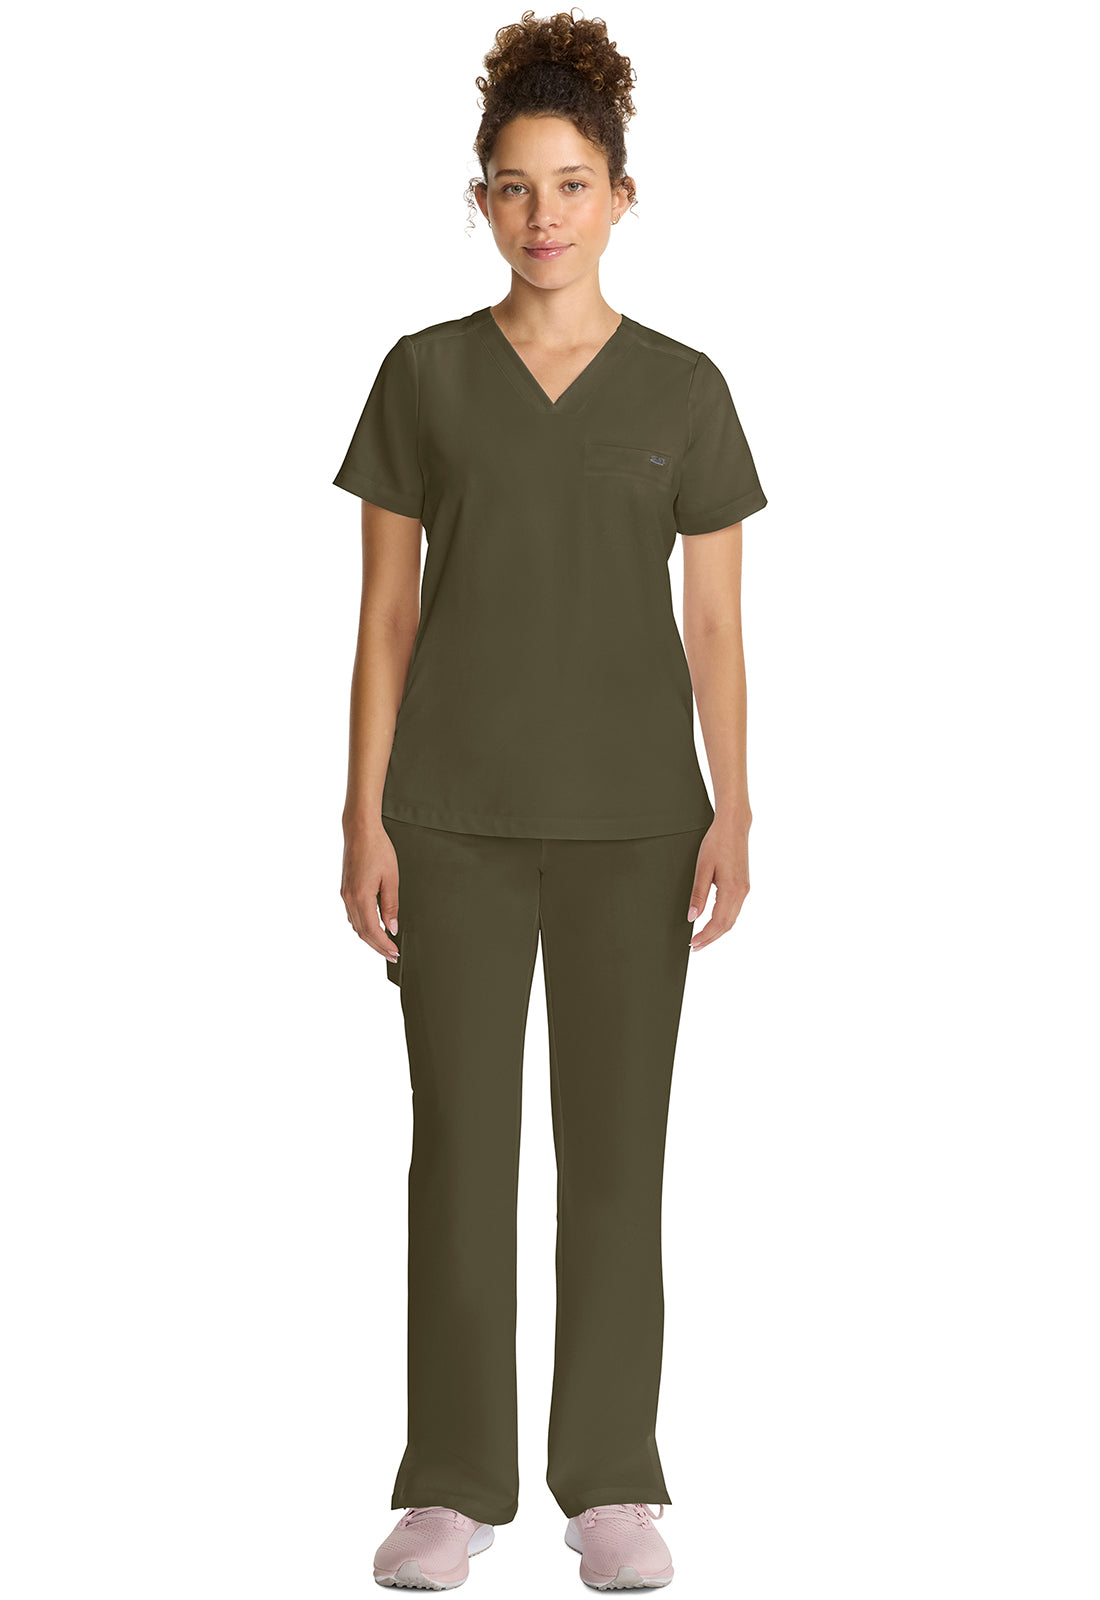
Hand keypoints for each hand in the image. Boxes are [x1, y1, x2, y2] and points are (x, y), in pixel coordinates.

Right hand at [341, 821, 400, 966]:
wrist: (360, 831)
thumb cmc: (378, 849)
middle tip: (391, 955)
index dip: (383, 945)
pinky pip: (352, 915)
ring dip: (369, 938)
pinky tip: (372, 927)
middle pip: (361, 932)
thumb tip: (392, 927)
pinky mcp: (345, 889)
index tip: (394, 953)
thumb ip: (391, 906)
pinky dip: (362, 926)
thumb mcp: (391, 878)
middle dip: (377, 947)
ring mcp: (345, 894)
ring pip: (355, 925)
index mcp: (361, 897)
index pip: (371, 930)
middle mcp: (349, 898)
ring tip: (384, 945)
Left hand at [687, 817, 750, 952]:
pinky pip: (735, 910)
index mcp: (732, 889)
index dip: (706, 936)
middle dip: (711, 938)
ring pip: (732, 919)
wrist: (734, 826)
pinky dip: (724, 921)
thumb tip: (692, 917)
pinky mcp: (743, 885)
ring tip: (702, 938)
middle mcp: (741, 892)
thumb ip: (698, 894)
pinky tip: (713, 923)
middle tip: (695, 947)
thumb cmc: (717, 842)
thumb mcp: (703, 867)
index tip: (693, 944)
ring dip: (717, 931)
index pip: (718, 922)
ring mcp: (744, 890)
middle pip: (727, 925)